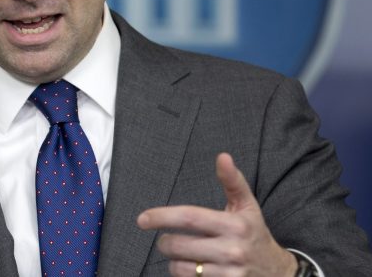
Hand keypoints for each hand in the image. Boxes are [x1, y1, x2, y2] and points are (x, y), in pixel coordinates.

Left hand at [137, 153, 297, 275]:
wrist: (279, 273)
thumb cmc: (255, 233)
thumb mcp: (247, 206)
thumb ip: (232, 181)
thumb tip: (223, 156)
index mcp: (234, 225)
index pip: (189, 218)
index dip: (162, 216)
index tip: (142, 219)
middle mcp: (231, 250)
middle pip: (178, 245)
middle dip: (164, 242)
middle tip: (166, 239)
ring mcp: (228, 274)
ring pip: (180, 267)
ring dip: (172, 261)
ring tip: (181, 254)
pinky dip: (184, 274)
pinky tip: (192, 268)